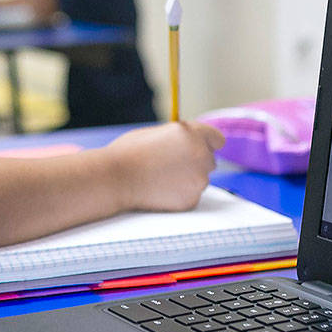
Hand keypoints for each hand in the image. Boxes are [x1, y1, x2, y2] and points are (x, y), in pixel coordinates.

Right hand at [104, 122, 225, 211]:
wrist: (115, 179)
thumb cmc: (129, 152)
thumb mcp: (157, 133)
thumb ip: (179, 137)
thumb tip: (188, 142)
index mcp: (192, 134)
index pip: (217, 139)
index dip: (206, 144)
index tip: (199, 149)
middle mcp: (201, 156)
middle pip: (210, 160)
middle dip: (195, 162)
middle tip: (172, 165)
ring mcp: (198, 180)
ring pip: (200, 179)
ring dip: (187, 178)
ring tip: (161, 177)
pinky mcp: (191, 199)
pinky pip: (191, 195)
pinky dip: (180, 194)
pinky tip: (160, 190)